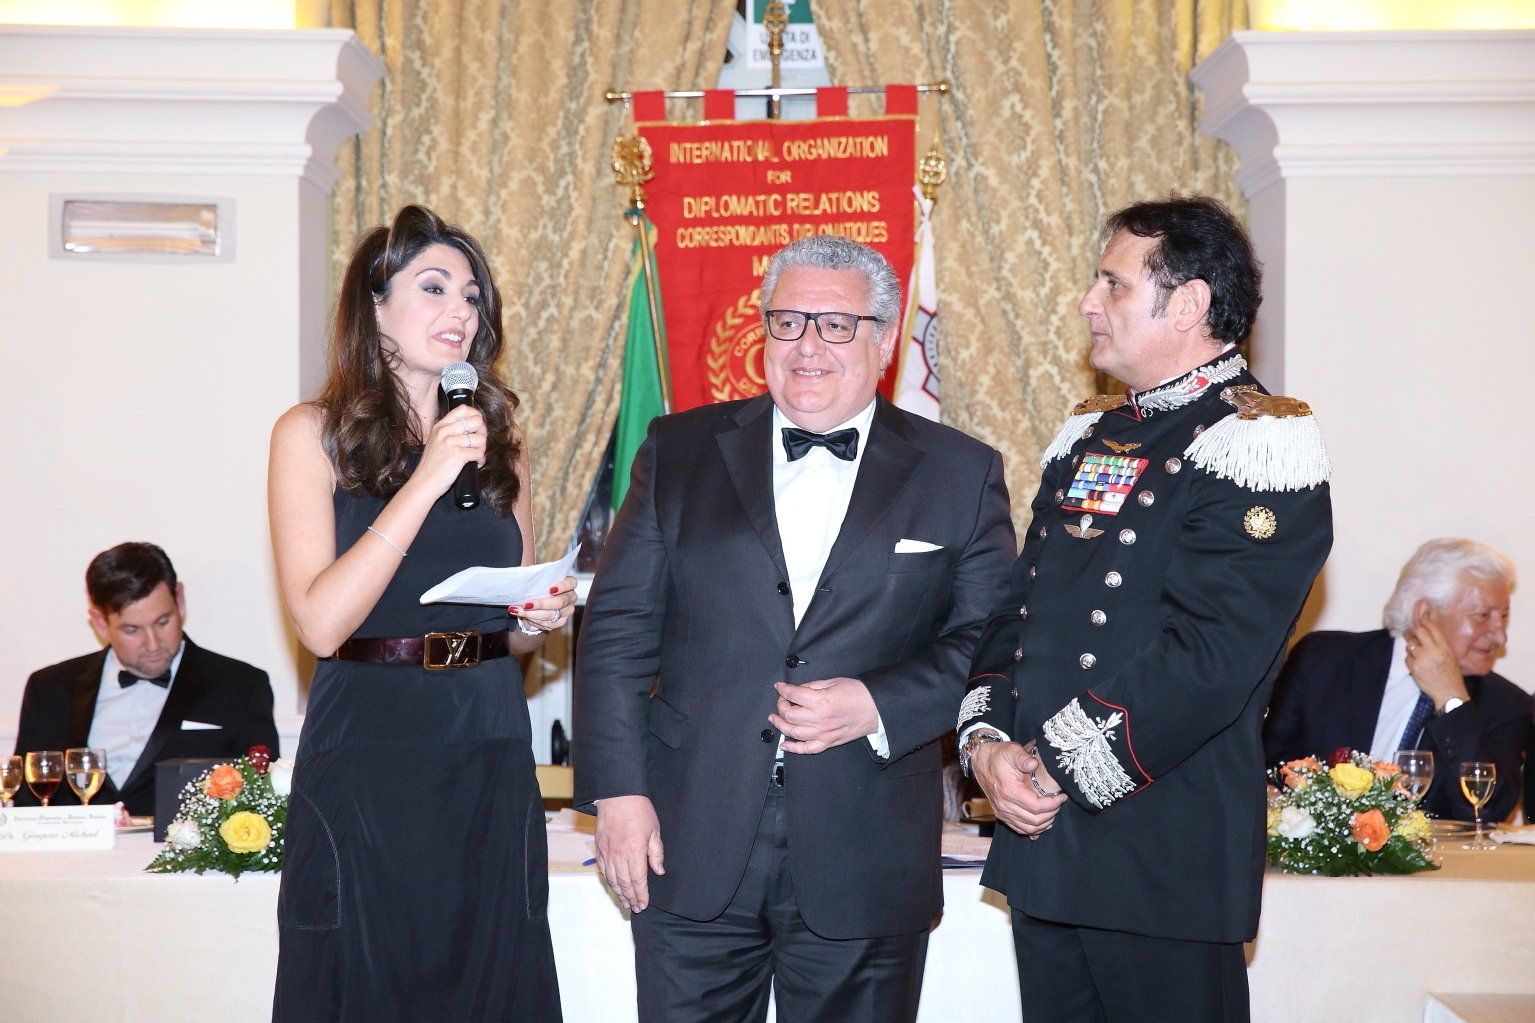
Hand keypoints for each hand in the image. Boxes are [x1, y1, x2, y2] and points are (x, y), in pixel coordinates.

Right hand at [411, 406, 486, 496]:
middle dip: (482, 432)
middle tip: (479, 443)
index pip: (463, 409)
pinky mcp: (458, 454)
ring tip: (476, 456)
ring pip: (480, 438)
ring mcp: (451, 442)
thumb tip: (472, 426)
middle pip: (476, 421)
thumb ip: (450, 432)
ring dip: (482, 449)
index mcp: (440, 426)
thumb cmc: (432, 466)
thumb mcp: (436, 442)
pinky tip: (475, 464)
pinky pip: (479, 453)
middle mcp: (445, 431)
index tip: (477, 427)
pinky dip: (480, 460)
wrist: (424, 483)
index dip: (475, 415)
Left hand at [510, 575, 577, 631]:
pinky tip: (522, 615)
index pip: (571, 583)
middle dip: (541, 603)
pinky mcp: (560, 622)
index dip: (562, 586)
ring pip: (552, 615)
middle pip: (560, 602)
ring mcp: (566, 611)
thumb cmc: (536, 587)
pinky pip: (548, 624)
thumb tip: (522, 573)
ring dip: (533, 614)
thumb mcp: (536, 579)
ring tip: (517, 610)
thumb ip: (536, 575)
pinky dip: (534, 621)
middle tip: (526, 603)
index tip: (549, 589)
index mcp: (568, 583)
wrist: (535, 605)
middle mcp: (570, 598)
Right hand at [594, 794, 663, 912]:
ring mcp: (607, 852)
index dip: (641, 895)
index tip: (643, 904)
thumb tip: (659, 871)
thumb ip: (656, 853)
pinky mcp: (599, 847)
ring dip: (619, 892)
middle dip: (630, 898)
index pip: (637, 881)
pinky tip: (613, 885)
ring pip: (612, 879)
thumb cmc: (639, 810)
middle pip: (624, 884)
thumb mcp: (654, 830)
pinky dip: (608, 880)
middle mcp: (619, 855)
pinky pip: (603, 869)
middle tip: (635, 908)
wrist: (617, 795)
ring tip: (624, 901)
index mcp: (634, 852)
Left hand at [770, 677, 879, 754]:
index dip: (782, 689)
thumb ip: (812, 686)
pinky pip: (807, 749)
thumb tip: (797, 690)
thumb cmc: (857, 693)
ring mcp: (823, 733)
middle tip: (781, 701)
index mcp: (820, 701)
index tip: (779, 687)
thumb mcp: (832, 682)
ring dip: (781, 725)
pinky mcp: (828, 742)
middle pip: (789, 715)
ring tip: (775, 719)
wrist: (875, 708)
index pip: (793, 695)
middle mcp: (819, 719)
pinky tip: (784, 744)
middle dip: (780, 706)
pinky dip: (793, 748)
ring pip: (793, 733)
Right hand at [972, 741, 1066, 838]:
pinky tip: (1042, 823)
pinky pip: (1019, 829)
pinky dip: (1032, 829)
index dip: (1052, 805)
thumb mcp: (1011, 750)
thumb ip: (1023, 758)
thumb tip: (1034, 764)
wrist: (980, 761)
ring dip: (1043, 824)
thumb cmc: (998, 755)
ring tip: (1053, 812)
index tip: (1061, 796)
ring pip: (1027, 828)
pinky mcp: (1000, 814)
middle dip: (1051, 814)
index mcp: (1009, 790)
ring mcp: (1001, 811)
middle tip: (1059, 803)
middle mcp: (1004, 804)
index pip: (1036, 807)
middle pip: (1034, 820)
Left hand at [1405, 608, 1469, 710]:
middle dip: (1413, 631)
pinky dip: (1410, 660)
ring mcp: (1422, 658)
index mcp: (1444, 647)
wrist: (1449, 692)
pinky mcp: (1414, 667)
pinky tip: (1418, 665)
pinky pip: (1407, 658)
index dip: (1424, 622)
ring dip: (1412, 648)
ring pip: (1410, 645)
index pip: (1431, 628)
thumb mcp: (1450, 655)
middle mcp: (1433, 650)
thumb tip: (1431, 625)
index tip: (1420, 620)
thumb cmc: (1451, 673)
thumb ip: (1440, 642)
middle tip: (1411, 632)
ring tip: (1419, 654)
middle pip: (1417, 632)